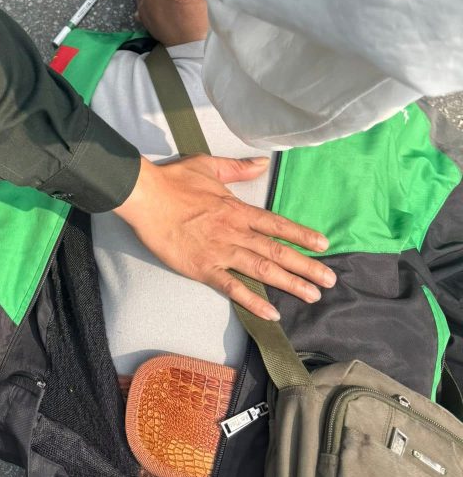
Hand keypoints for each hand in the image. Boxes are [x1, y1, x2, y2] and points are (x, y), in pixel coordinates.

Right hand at [114, 155, 336, 319]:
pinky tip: (272, 313)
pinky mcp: (202, 268)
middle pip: (277, 250)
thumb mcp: (208, 166)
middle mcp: (234, 231)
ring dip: (289, 283)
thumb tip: (262, 162)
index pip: (276, 224)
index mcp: (237, 209)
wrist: (146, 197)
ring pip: (262, 269)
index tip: (324, 245)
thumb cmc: (175, 180)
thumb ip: (238, 168)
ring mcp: (220, 251)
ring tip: (313, 296)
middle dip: (306, 266)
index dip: (302, 235)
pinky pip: (232, 287)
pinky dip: (253, 301)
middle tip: (330, 281)